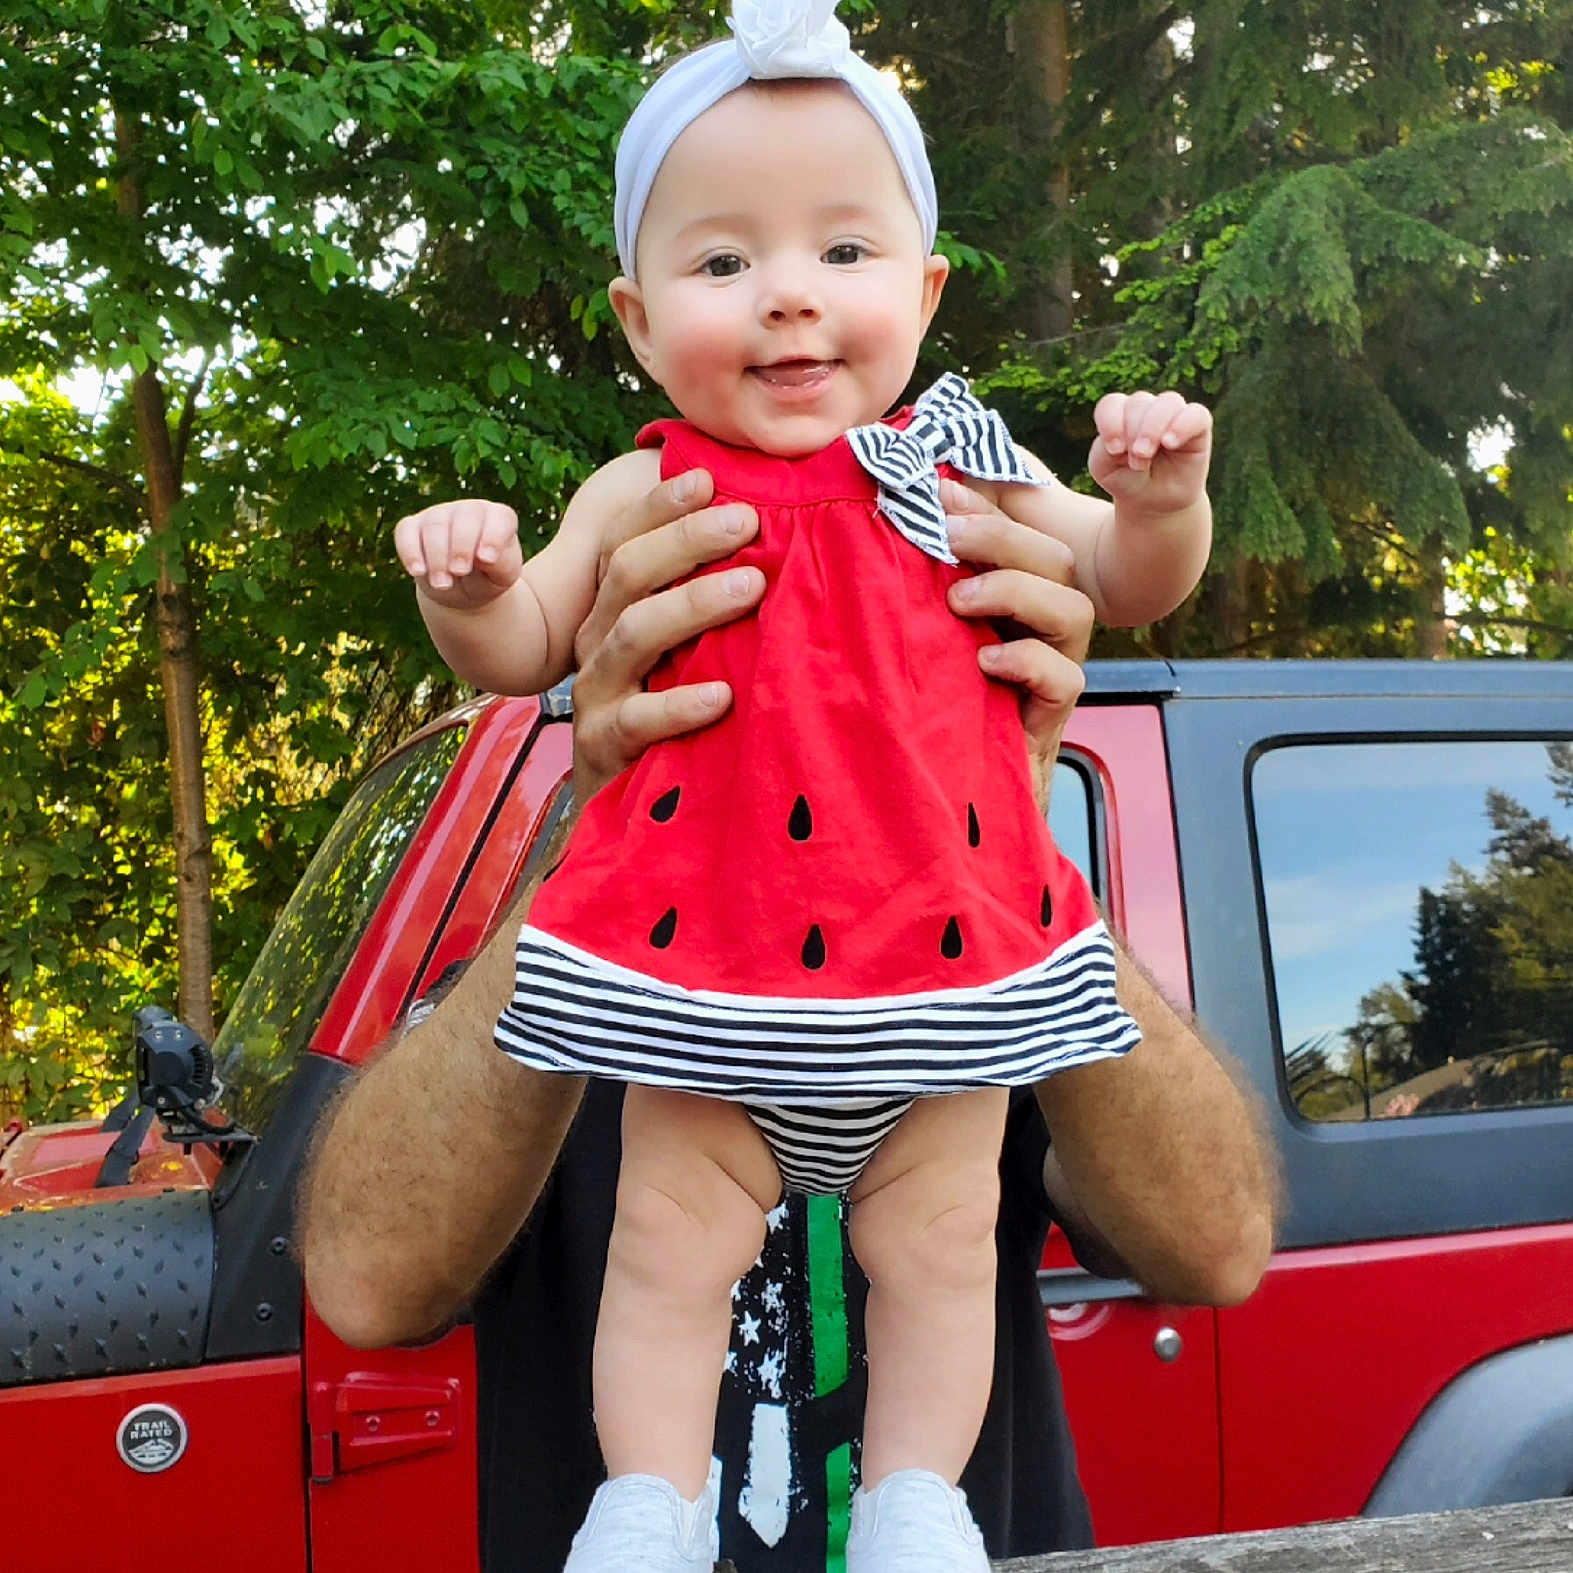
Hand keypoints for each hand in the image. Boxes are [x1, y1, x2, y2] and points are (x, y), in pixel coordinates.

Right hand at [393, 500, 524, 609]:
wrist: (463, 587)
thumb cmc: (488, 577)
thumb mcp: (502, 576)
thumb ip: (500, 565)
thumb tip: (483, 557)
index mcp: (498, 518)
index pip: (500, 517)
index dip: (493, 536)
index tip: (486, 560)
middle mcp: (469, 510)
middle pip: (464, 518)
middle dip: (460, 547)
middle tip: (459, 572)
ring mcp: (439, 515)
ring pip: (435, 525)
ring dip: (437, 557)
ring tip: (442, 584)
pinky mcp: (413, 526)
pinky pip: (406, 531)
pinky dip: (410, 551)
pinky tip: (417, 572)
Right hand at [571, 469, 762, 803]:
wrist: (629, 812)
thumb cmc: (677, 716)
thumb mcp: (691, 651)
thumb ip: (718, 602)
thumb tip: (779, 544)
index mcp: (617, 608)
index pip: (626, 540)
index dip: (661, 505)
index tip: (710, 476)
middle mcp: (600, 640)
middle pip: (629, 572)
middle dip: (686, 539)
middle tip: (747, 521)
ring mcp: (597, 693)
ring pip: (634, 633)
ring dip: (694, 605)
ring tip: (752, 587)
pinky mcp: (604, 747)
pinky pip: (638, 720)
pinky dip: (680, 705)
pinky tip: (723, 696)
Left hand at [941, 478, 1093, 778]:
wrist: (954, 796)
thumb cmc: (928, 708)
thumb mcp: (916, 638)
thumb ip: (913, 588)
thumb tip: (886, 526)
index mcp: (1010, 598)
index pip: (1016, 534)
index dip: (983, 504)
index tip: (936, 491)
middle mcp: (1039, 627)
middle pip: (1053, 559)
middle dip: (1002, 536)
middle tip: (947, 537)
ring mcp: (1052, 669)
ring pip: (1074, 609)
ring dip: (1016, 591)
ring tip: (957, 602)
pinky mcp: (1051, 716)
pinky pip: (1065, 680)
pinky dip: (1027, 662)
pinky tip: (984, 662)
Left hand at [1088, 390, 1211, 515]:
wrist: (1154, 501)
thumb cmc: (1127, 479)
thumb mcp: (1105, 469)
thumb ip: (1105, 449)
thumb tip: (1132, 437)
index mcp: (1120, 413)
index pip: (1112, 404)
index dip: (1110, 423)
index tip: (1113, 450)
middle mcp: (1147, 407)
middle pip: (1138, 403)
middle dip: (1133, 434)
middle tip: (1136, 463)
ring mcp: (1173, 413)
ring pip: (1168, 402)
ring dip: (1153, 429)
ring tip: (1146, 456)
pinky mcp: (1198, 425)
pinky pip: (1196, 414)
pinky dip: (1183, 426)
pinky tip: (1170, 443)